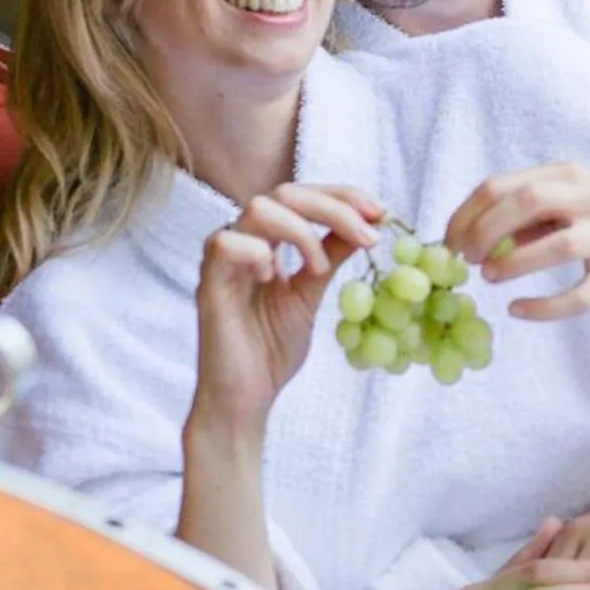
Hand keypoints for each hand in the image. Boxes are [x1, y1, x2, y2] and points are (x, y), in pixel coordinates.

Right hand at [192, 183, 384, 432]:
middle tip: (369, 233)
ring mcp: (224, 261)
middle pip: (284, 192)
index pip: (303, 196)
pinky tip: (273, 278)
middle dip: (334, 206)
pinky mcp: (209, 284)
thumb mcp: (313, 294)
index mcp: (267, 241)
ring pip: (257, 207)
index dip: (343, 196)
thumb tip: (367, 224)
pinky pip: (224, 243)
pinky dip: (256, 252)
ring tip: (320, 268)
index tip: (381, 212)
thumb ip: (332, 255)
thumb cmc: (272, 348)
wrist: (246, 397)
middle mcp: (243, 242)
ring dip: (301, 231)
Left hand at [445, 162, 589, 322]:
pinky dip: (543, 306)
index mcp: (569, 175)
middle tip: (465, 258)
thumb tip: (473, 232)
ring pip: (557, 246)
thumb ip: (528, 210)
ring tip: (490, 277)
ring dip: (513, 263)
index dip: (467, 214)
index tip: (450, 240)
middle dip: (484, 231)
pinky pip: (580, 294)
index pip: (502, 185)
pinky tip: (518, 310)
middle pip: (527, 202)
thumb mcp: (571, 196)